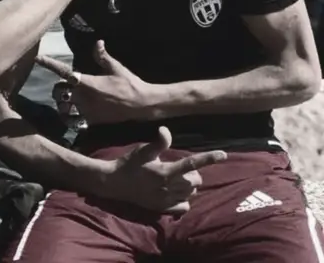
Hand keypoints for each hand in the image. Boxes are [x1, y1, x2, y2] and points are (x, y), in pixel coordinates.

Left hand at [39, 41, 156, 124]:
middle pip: (58, 91)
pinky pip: (73, 120)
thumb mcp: (115, 67)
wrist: (142, 104)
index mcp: (88, 82)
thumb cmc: (129, 83)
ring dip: (62, 103)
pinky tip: (72, 113)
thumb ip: (102, 56)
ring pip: (63, 107)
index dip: (50, 64)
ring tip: (67, 100)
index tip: (38, 59)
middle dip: (59, 88)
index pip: (64, 71)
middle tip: (65, 86)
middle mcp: (84, 97)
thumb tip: (97, 42)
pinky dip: (70, 117)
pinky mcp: (91, 121)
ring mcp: (86, 111)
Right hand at [92, 126, 226, 213]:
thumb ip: (158, 142)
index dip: (209, 158)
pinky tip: (177, 193)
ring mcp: (167, 200)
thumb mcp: (142, 150)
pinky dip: (185, 199)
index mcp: (165, 171)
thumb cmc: (129, 163)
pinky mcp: (163, 208)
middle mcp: (169, 187)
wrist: (115, 184)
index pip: (192, 163)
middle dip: (194, 172)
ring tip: (179, 178)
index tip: (223, 154)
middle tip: (183, 167)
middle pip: (195, 180)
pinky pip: (183, 207)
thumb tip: (166, 130)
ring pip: (191, 193)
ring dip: (190, 185)